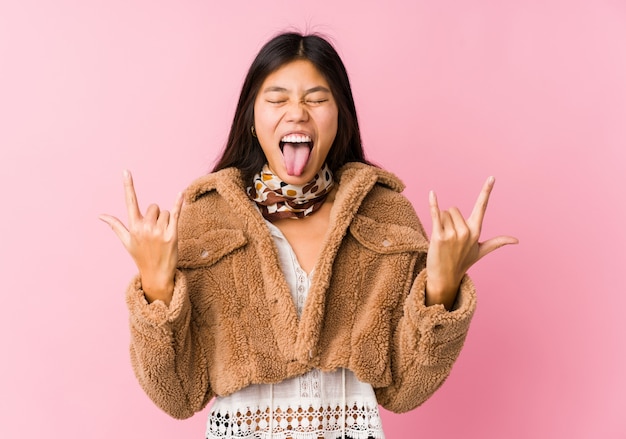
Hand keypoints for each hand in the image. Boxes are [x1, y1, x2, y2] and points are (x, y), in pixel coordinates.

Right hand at [99, 170, 183, 304]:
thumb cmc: (141, 256)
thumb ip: (115, 226)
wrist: (156, 274)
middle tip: (155, 232)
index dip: (128, 186)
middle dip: (156, 215)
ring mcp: (158, 231)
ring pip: (165, 212)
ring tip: (163, 236)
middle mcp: (144, 228)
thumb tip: (100, 215)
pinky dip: (178, 203)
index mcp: (133, 227)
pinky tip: (180, 194)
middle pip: (153, 207)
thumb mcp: (126, 241)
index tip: (126, 171)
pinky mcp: (172, 235)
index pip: (130, 202)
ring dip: (166, 220)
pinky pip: (176, 214)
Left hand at [425, 176, 517, 309]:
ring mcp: (453, 235)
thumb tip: (517, 240)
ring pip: (443, 213)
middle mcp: (466, 232)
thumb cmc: (463, 262)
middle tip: (448, 237)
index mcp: (476, 231)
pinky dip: (433, 203)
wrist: (445, 278)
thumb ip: (498, 242)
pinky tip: (432, 193)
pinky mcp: (438, 237)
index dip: (486, 191)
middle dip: (448, 219)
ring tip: (442, 239)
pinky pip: (435, 215)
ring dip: (439, 223)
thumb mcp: (481, 251)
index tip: (492, 177)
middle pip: (453, 209)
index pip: (482, 206)